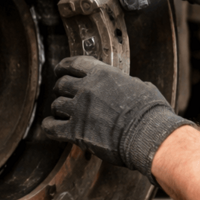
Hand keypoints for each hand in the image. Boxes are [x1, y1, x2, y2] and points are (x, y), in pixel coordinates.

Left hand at [41, 56, 193, 183]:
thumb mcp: (141, 87)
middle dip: (61, 89)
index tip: (60, 69)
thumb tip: (130, 85)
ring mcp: (79, 110)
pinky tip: (50, 126)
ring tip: (60, 111)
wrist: (148, 134)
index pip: (75, 64)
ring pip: (56, 104)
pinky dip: (49, 126)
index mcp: (103, 74)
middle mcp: (87, 89)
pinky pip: (52, 127)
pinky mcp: (76, 131)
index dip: (64, 66)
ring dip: (58, 108)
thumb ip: (128, 83)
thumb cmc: (150, 112)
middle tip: (62, 93)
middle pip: (62, 84)